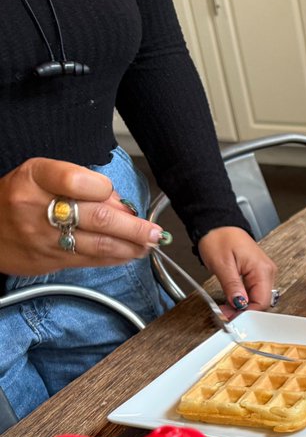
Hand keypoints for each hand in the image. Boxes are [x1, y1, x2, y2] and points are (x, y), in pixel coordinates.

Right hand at [0, 157, 164, 275]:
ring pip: (98, 244)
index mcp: (35, 177)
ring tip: (148, 244)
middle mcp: (37, 207)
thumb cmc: (19, 196)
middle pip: (98, 217)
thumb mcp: (41, 176)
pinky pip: (90, 260)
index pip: (79, 181)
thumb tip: (120, 204)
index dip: (106, 190)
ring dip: (131, 247)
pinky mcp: (48, 260)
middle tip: (155, 232)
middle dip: (135, 227)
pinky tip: (129, 254)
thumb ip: (81, 184)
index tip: (120, 198)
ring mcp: (42, 237)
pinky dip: (115, 258)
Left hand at [197, 227, 277, 315]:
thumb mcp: (222, 265)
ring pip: (258, 299)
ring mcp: (263, 273)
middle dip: (244, 311)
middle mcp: (267, 271)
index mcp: (262, 269)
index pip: (262, 301)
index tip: (231, 318)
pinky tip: (232, 300)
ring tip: (226, 307)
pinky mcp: (257, 274)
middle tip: (224, 314)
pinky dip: (243, 299)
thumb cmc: (219, 238)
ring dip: (243, 306)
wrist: (218, 225)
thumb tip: (239, 304)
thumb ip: (233, 287)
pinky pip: (254, 292)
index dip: (247, 313)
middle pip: (262, 302)